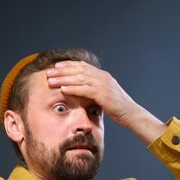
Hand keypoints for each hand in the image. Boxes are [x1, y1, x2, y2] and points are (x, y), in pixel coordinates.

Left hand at [47, 61, 165, 143]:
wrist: (132, 114)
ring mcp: (103, 85)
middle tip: (48, 71)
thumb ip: (95, 90)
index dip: (68, 65)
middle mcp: (102, 77)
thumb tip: (83, 90)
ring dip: (63, 78)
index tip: (56, 66)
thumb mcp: (105, 95)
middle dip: (62, 70)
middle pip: (78, 70)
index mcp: (102, 76)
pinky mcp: (103, 95)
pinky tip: (63, 89)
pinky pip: (85, 90)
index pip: (82, 66)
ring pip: (79, 78)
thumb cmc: (118, 107)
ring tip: (51, 80)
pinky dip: (73, 88)